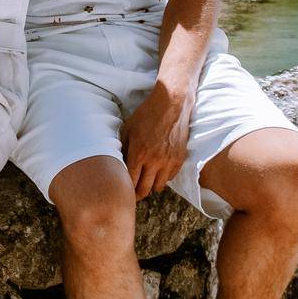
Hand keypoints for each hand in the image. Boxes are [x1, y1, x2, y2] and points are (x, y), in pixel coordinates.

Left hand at [121, 83, 195, 199]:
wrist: (171, 104)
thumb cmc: (146, 115)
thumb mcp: (128, 129)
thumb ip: (122, 149)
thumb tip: (118, 165)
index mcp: (139, 153)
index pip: (130, 181)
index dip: (126, 190)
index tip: (123, 192)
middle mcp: (154, 160)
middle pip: (145, 189)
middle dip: (137, 194)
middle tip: (133, 194)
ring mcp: (168, 161)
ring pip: (159, 187)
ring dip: (151, 187)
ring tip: (145, 183)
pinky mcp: (179, 159)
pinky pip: (170, 178)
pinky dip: (163, 178)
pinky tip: (157, 172)